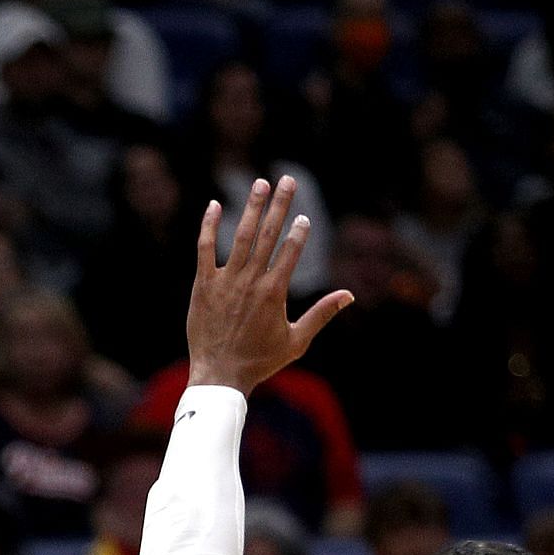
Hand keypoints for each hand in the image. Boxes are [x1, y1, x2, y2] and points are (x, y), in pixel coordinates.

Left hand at [185, 177, 350, 394]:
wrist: (219, 374)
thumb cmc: (259, 361)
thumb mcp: (297, 340)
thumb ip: (322, 314)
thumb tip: (350, 295)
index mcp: (274, 292)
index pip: (290, 252)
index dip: (298, 232)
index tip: (304, 217)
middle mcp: (251, 281)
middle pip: (269, 235)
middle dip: (280, 205)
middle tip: (287, 179)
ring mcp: (226, 280)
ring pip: (240, 236)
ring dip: (252, 207)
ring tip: (260, 183)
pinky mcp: (203, 284)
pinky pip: (205, 248)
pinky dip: (209, 226)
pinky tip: (213, 205)